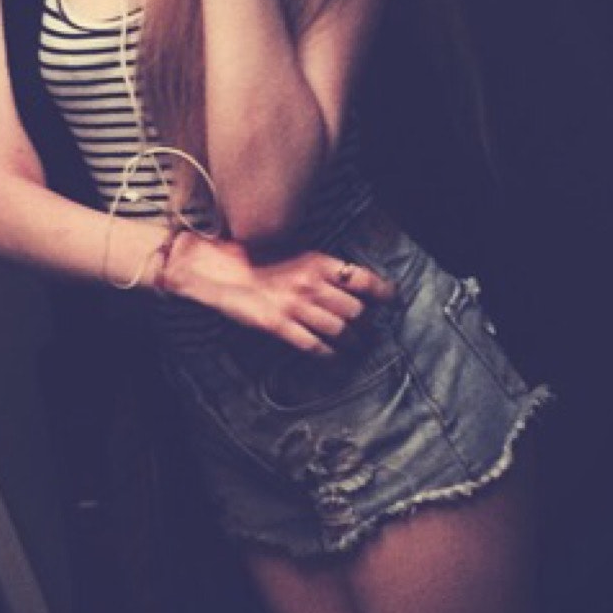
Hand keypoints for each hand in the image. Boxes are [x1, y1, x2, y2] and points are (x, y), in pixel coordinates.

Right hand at [164, 234, 396, 355]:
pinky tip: (335, 358)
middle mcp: (311, 284)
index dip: (383, 292)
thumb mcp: (296, 254)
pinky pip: (315, 346)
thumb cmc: (257, 259)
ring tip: (357, 347)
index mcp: (318, 262)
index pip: (363, 279)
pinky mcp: (280, 327)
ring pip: (341, 332)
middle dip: (367, 324)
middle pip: (356, 311)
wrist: (220, 270)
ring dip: (354, 343)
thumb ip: (323, 269)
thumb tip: (351, 285)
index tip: (391, 299)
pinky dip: (330, 356)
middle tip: (369, 329)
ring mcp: (296, 307)